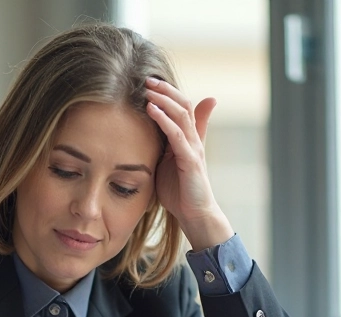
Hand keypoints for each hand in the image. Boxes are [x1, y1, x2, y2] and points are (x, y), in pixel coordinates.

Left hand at [145, 78, 233, 250]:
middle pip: (183, 104)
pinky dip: (164, 120)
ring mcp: (194, 149)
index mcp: (187, 138)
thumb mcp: (168, 163)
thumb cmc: (179, 191)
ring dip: (163, 99)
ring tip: (147, 89)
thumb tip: (153, 132)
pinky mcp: (191, 160)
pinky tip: (151, 109)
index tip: (147, 82)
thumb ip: (162, 146)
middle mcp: (193, 139)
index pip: (181, 106)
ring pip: (181, 115)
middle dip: (165, 90)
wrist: (194, 215)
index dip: (167, 92)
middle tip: (146, 78)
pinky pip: (177, 135)